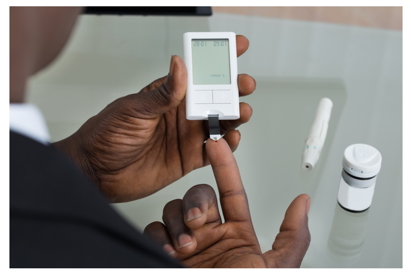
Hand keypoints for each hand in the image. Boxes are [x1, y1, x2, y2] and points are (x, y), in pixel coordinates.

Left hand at [54, 35, 254, 201]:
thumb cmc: (107, 135)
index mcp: (168, 95)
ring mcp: (186, 135)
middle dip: (234, 88)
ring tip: (242, 112)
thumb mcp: (134, 109)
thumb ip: (162, 92)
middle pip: (215, 97)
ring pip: (220, 122)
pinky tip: (232, 138)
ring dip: (235, 116)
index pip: (197, 72)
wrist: (98, 172)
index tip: (238, 46)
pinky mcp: (188, 157)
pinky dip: (227, 145)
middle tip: (244, 84)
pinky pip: (214, 150)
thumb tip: (180, 65)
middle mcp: (180, 113)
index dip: (218, 58)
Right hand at [144, 138, 310, 267]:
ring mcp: (186, 245)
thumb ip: (292, 236)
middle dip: (196, 203)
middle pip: (197, 196)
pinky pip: (154, 230)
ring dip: (178, 222)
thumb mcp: (276, 269)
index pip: (230, 190)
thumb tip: (303, 202)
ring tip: (186, 246)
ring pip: (174, 210)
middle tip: (200, 222)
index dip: (224, 165)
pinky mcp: (164, 254)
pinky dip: (159, 235)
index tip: (217, 145)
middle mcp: (210, 236)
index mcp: (236, 234)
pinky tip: (169, 251)